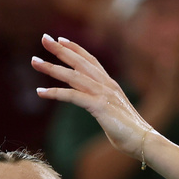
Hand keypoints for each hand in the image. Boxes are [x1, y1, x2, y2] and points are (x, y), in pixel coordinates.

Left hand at [32, 35, 152, 158]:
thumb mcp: (113, 114)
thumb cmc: (129, 132)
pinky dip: (55, 92)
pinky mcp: (99, 106)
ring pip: (72, 76)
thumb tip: (96, 107)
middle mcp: (107, 85)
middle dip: (60, 49)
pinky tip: (40, 92)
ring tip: (34, 61)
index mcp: (110, 85)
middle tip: (44, 38)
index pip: (91, 60)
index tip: (61, 40)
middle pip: (79, 62)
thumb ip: (103, 106)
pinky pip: (73, 96)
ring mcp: (103, 94)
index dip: (76, 49)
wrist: (144, 141)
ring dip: (51, 67)